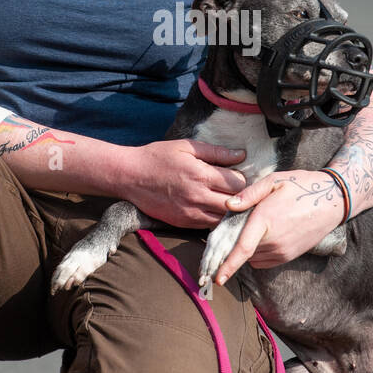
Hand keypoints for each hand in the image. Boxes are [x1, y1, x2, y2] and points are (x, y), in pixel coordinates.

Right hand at [118, 139, 248, 229]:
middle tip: (238, 191)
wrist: (129, 176)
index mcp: (201, 175)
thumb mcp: (187, 146)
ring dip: (230, 212)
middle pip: (235, 204)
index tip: (238, 175)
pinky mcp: (182, 223)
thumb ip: (216, 151)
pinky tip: (214, 210)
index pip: (238, 183)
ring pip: (224, 219)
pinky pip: (208, 226)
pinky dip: (215, 219)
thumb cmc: (157, 157)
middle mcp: (198, 197)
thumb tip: (241, 154)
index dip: (242, 179)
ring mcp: (190, 213)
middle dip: (241, 197)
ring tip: (228, 202)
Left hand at [213, 170, 345, 283]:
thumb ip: (249, 194)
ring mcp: (283, 251)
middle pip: (243, 251)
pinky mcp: (288, 256)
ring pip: (252, 258)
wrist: (332, 201)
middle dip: (234, 244)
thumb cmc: (302, 186)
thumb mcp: (274, 181)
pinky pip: (263, 261)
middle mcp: (274, 240)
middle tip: (238, 224)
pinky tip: (263, 236)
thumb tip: (228, 205)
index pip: (242, 249)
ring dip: (246, 249)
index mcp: (266, 220)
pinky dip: (257, 254)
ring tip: (255, 228)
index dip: (227, 265)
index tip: (216, 278)